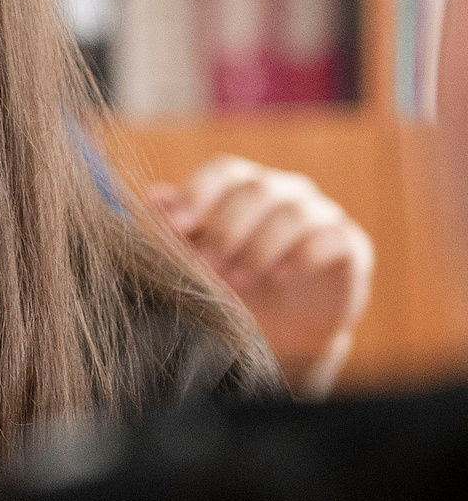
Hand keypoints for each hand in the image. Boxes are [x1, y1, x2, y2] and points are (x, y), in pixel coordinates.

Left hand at [151, 156, 373, 395]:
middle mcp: (284, 191)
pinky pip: (330, 236)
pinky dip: (302, 255)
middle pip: (256, 190)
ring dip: (260, 247)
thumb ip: (179, 229)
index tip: (179, 227)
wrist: (288, 328)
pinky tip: (280, 277)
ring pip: (292, 212)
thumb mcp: (202, 258)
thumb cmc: (237, 282)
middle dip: (227, 230)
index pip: (224, 172)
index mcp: (244, 187)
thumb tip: (152, 197)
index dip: (200, 194)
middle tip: (208, 266)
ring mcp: (320, 213)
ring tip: (238, 279)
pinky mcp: (348, 242)